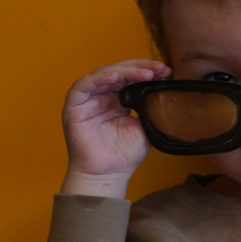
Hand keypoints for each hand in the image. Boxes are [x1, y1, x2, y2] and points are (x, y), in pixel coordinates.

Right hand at [60, 59, 169, 198]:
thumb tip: (164, 90)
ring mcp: (89, 99)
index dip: (148, 71)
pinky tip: (116, 77)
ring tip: (145, 73)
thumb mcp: (144, 125)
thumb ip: (149, 107)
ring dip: (125, 70)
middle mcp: (103, 96)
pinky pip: (83, 85)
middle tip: (160, 68)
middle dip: (140, 67)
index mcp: (119, 100)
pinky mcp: (74, 105)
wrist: (108, 173)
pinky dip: (99, 78)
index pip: (132, 78)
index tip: (166, 71)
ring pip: (104, 74)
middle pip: (120, 72)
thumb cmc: (124, 153)